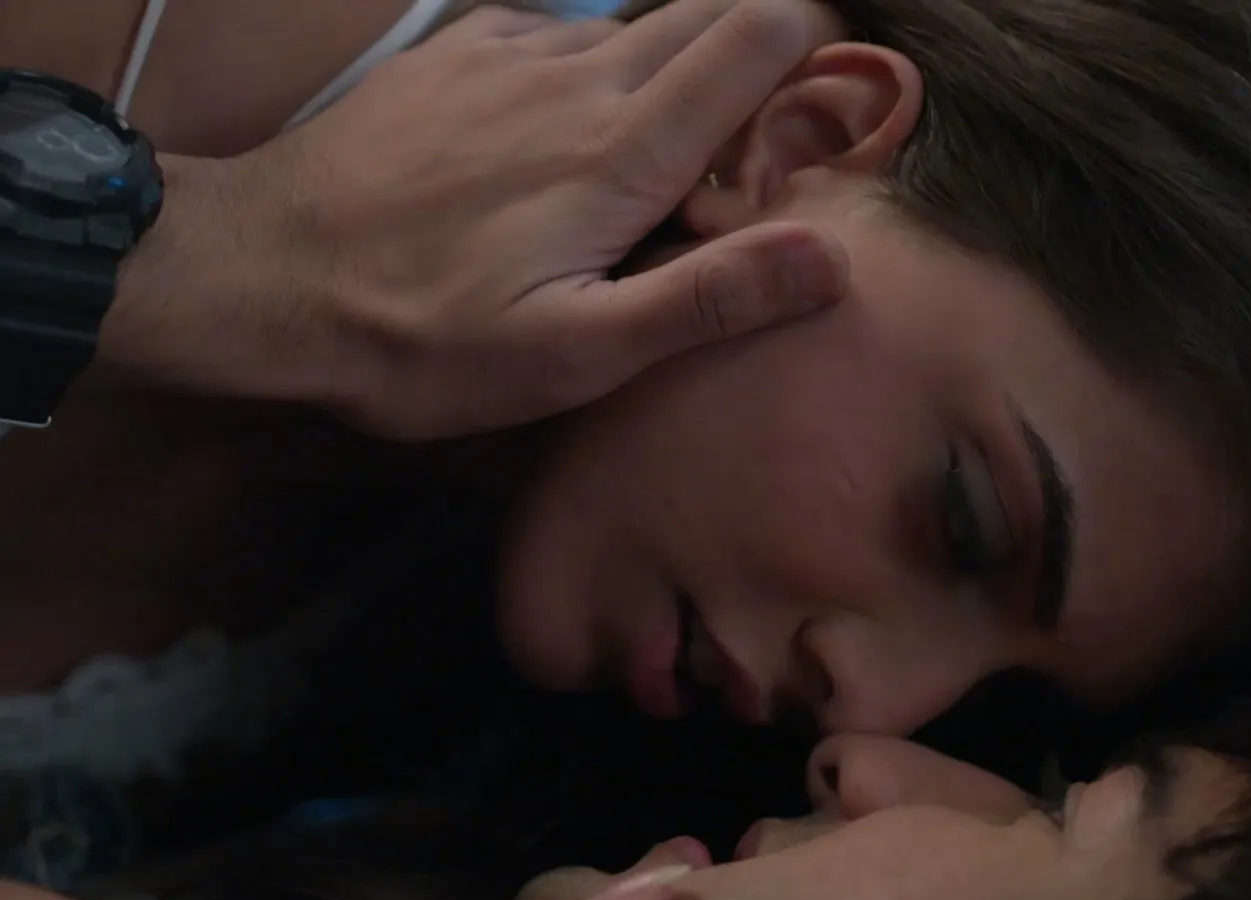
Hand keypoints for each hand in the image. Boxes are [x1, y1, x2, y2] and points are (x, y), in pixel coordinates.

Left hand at [100, 0, 848, 439]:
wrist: (257, 280)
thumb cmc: (420, 341)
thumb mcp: (573, 356)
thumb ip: (707, 298)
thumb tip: (830, 256)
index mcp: (622, 149)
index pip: (756, 35)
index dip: (816, 41)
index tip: (834, 99)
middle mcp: (578, 74)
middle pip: (708, 9)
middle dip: (759, 52)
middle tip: (758, 143)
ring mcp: (511, 50)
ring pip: (636, 24)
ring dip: (676, 70)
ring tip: (657, 163)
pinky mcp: (459, 52)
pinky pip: (561, 33)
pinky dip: (594, 70)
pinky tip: (565, 142)